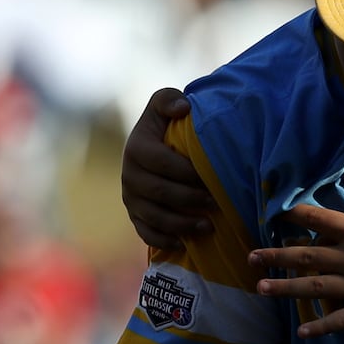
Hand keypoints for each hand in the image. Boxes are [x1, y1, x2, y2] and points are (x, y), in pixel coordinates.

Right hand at [122, 87, 213, 249]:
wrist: (158, 142)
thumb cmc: (169, 121)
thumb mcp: (167, 102)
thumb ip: (169, 99)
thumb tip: (182, 109)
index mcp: (136, 148)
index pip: (160, 163)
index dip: (185, 172)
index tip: (209, 177)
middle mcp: (129, 174)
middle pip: (157, 192)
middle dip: (188, 200)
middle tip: (214, 204)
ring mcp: (130, 197)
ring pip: (153, 216)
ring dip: (180, 224)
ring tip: (208, 227)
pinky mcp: (135, 214)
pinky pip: (144, 231)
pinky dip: (163, 239)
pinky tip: (184, 244)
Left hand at [249, 153, 343, 332]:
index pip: (318, 220)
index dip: (296, 216)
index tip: (277, 216)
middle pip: (306, 257)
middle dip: (276, 257)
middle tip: (251, 259)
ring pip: (314, 288)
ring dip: (285, 289)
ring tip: (261, 288)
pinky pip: (340, 321)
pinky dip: (320, 327)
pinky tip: (302, 331)